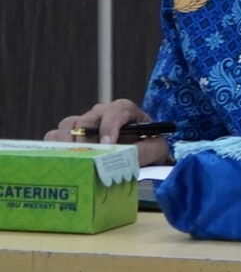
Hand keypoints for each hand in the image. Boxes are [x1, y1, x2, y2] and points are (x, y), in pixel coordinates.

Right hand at [46, 100, 171, 165]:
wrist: (139, 154)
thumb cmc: (147, 147)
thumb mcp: (155, 149)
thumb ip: (145, 150)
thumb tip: (126, 155)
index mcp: (124, 110)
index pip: (115, 111)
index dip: (109, 127)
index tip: (108, 144)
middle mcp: (101, 112)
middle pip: (87, 120)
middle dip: (88, 140)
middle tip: (90, 158)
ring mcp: (83, 121)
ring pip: (68, 125)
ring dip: (69, 144)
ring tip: (76, 161)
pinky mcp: (68, 133)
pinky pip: (53, 135)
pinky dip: (55, 147)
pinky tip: (63, 160)